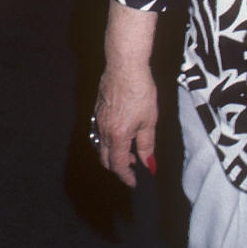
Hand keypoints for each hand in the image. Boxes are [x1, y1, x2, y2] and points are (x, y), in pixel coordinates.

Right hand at [94, 64, 157, 186]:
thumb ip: (147, 145)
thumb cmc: (139, 91)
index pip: (118, 165)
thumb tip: (148, 164)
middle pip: (105, 157)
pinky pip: (100, 130)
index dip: (126, 176)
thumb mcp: (149, 121)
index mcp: (117, 136)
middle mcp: (103, 129)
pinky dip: (109, 138)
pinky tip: (122, 130)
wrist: (124, 66)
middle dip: (118, 166)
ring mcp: (98, 118)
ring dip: (114, 152)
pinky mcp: (97, 108)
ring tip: (130, 148)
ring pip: (102, 144)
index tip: (134, 182)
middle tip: (133, 166)